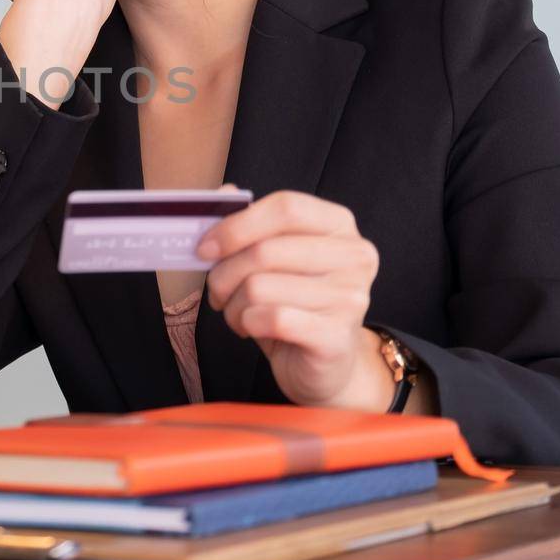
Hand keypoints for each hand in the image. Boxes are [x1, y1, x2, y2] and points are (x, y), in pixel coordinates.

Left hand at [196, 188, 395, 410]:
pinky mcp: (336, 336)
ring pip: (260, 287)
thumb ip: (248, 223)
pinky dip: (247, 324)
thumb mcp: (271, 259)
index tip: (204, 247)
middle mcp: (354, 256)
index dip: (237, 225)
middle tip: (217, 291)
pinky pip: (270, 319)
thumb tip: (221, 194)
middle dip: (224, 273)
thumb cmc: (292, 303)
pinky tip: (252, 328)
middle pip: (266, 250)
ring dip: (233, 304)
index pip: (286, 207)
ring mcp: (350, 297)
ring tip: (238, 314)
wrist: (325, 365)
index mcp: (338, 225)